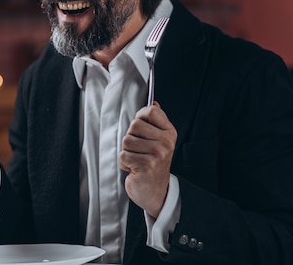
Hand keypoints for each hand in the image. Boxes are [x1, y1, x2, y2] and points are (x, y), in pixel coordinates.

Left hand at [119, 102, 176, 218]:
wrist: (155, 190)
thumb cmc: (153, 163)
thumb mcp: (159, 141)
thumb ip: (155, 122)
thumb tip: (154, 102)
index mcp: (169, 133)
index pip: (151, 111)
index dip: (140, 117)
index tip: (140, 128)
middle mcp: (166, 142)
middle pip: (135, 125)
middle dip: (130, 137)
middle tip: (138, 149)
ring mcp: (158, 154)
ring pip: (127, 140)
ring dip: (126, 152)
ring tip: (136, 159)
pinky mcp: (146, 166)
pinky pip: (123, 155)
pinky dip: (124, 163)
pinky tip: (133, 168)